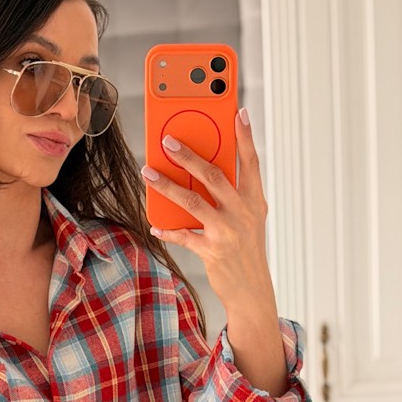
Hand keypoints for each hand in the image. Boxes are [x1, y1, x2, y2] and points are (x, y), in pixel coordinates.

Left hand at [142, 109, 274, 314]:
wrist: (252, 289)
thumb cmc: (245, 249)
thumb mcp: (248, 218)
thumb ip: (231, 195)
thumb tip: (200, 172)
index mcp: (254, 200)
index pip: (251, 162)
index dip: (245, 136)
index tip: (237, 112)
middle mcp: (242, 212)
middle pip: (213, 175)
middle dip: (189, 155)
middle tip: (167, 141)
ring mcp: (227, 231)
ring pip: (192, 201)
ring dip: (166, 185)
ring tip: (148, 172)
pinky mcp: (212, 251)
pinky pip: (183, 236)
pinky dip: (167, 229)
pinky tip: (154, 224)